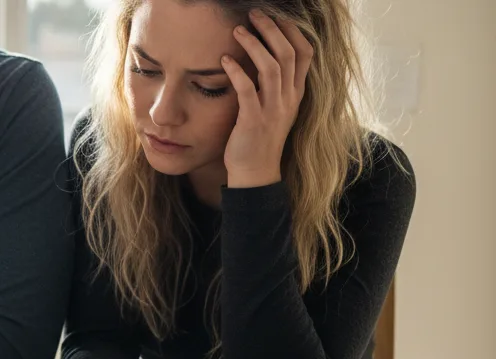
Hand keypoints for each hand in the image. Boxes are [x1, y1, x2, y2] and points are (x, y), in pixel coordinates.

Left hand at [221, 10, 313, 187]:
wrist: (256, 172)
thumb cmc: (259, 139)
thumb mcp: (274, 108)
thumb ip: (273, 85)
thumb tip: (262, 59)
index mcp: (295, 94)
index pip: (304, 54)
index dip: (292, 32)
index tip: (277, 17)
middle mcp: (288, 99)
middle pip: (288, 54)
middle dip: (272, 30)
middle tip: (255, 14)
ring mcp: (273, 110)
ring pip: (271, 68)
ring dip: (254, 45)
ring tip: (237, 30)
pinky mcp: (254, 121)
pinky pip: (248, 90)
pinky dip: (237, 72)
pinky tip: (224, 60)